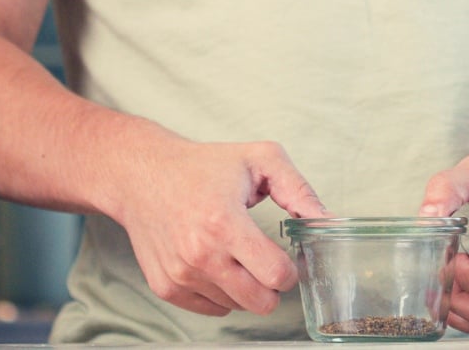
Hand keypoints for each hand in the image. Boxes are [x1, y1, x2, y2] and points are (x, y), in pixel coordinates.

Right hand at [112, 140, 329, 316]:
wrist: (140, 175)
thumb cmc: (202, 166)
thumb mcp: (259, 159)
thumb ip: (299, 190)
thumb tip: (328, 221)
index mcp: (224, 223)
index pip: (275, 275)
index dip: (290, 269)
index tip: (285, 256)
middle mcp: (199, 255)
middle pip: (260, 301)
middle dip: (272, 286)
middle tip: (265, 260)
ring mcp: (179, 274)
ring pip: (237, 306)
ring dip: (244, 286)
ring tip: (233, 253)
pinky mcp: (165, 286)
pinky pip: (212, 309)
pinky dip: (221, 293)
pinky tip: (216, 263)